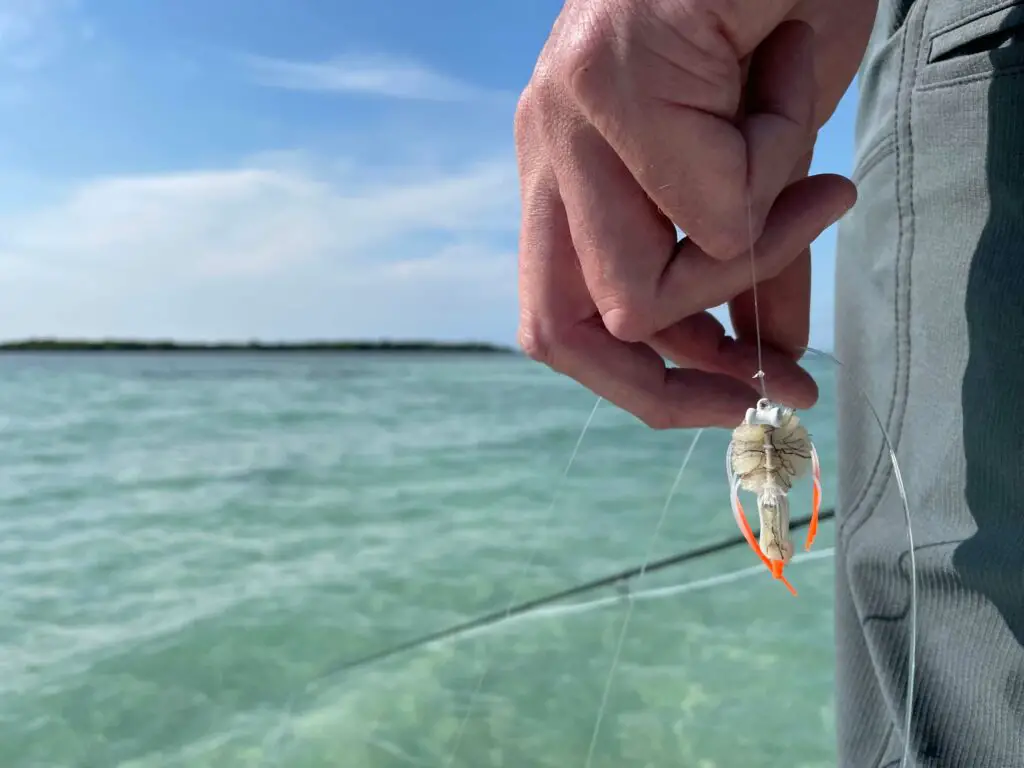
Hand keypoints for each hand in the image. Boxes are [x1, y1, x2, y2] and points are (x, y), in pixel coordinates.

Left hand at [515, 0, 875, 427]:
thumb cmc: (773, 11)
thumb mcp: (762, 164)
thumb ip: (751, 263)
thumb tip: (769, 361)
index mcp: (565, 172)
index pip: (560, 322)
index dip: (648, 384)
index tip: (741, 391)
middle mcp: (546, 148)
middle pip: (562, 333)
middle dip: (673, 384)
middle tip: (772, 384)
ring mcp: (562, 114)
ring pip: (633, 292)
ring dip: (749, 261)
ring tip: (821, 190)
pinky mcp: (606, 80)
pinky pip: (707, 209)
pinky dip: (779, 179)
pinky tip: (792, 92)